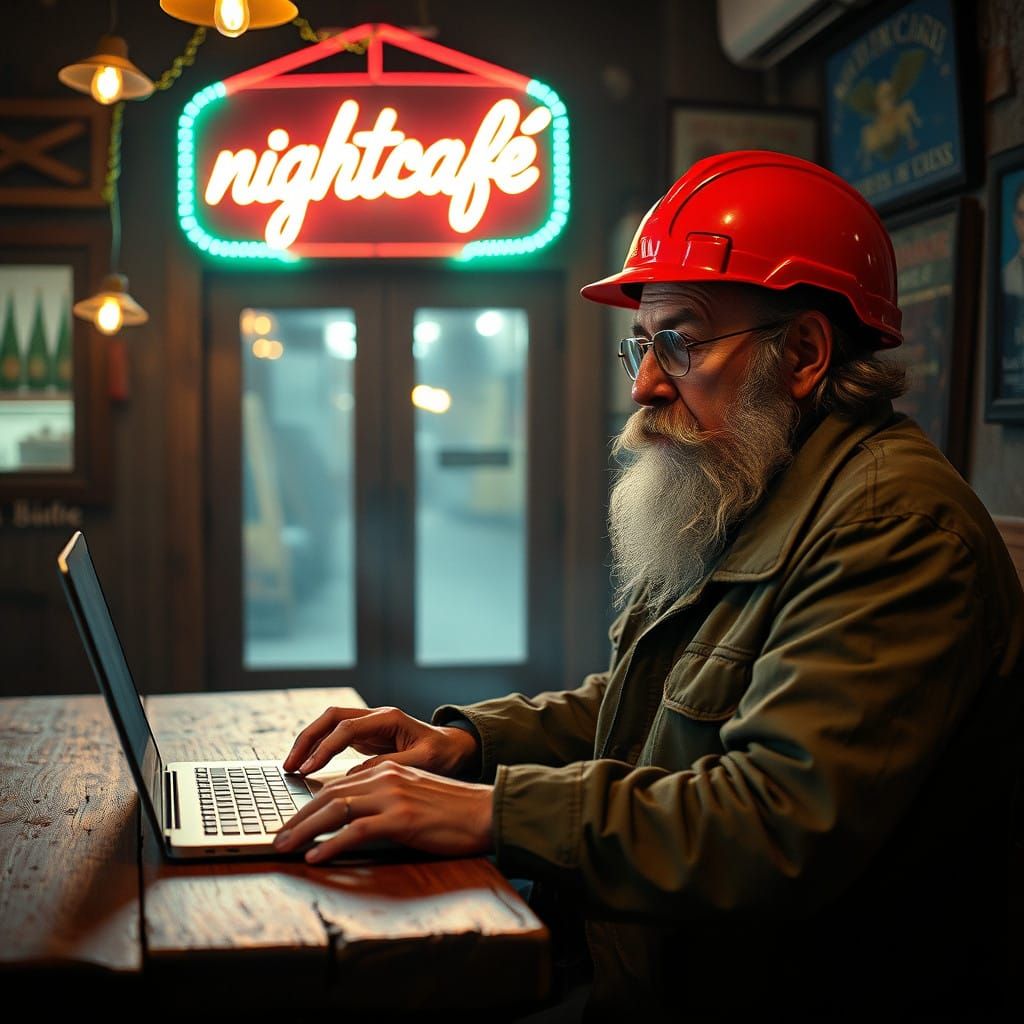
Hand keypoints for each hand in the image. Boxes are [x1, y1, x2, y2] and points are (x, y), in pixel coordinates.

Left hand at [272, 762, 493, 861]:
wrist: (485, 813)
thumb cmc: (452, 812)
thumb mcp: (413, 796)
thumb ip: (384, 799)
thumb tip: (353, 819)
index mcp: (388, 770)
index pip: (337, 786)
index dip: (308, 806)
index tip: (290, 824)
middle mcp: (386, 777)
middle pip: (329, 795)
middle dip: (297, 818)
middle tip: (277, 838)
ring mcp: (393, 796)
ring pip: (335, 809)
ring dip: (304, 830)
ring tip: (285, 847)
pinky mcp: (401, 819)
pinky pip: (356, 830)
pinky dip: (331, 844)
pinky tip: (316, 856)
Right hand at [282, 705, 479, 778]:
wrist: (454, 749)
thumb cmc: (442, 755)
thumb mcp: (423, 762)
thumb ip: (391, 765)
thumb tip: (356, 775)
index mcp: (389, 718)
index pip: (347, 728)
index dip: (326, 748)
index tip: (309, 769)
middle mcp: (375, 717)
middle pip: (331, 718)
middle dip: (308, 739)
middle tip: (290, 765)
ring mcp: (369, 725)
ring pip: (329, 726)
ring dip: (309, 743)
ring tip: (292, 767)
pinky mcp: (366, 737)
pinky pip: (335, 738)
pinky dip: (319, 750)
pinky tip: (308, 767)